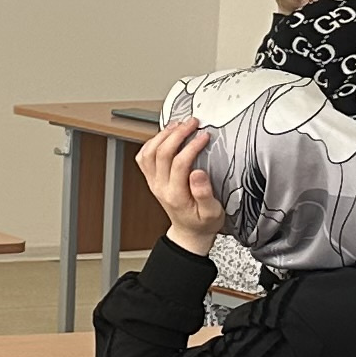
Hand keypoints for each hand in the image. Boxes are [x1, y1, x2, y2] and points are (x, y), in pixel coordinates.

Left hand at [138, 118, 227, 254]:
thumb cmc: (202, 222)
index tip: (204, 136)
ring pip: (149, 152)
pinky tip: (164, 135)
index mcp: (176, 195)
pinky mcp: (152, 178)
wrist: (189, 232)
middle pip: (161, 153)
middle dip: (177, 133)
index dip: (192, 146)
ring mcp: (153, 182)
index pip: (179, 163)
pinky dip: (152, 142)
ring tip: (178, 125)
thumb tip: (198, 173)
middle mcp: (160, 187)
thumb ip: (205, 193)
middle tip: (192, 124)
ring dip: (163, 135)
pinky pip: (144, 157)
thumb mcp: (212, 213)